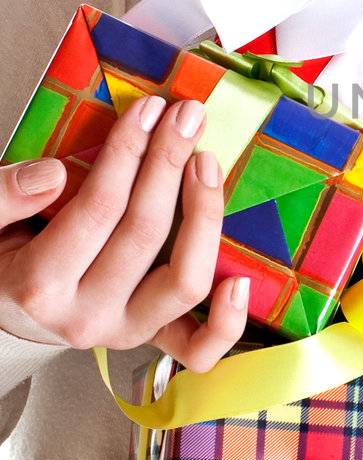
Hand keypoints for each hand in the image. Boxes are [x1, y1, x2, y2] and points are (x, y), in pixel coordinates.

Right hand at [0, 92, 248, 369]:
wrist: (9, 307)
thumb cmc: (4, 255)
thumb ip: (2, 196)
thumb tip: (54, 174)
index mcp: (39, 284)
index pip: (98, 209)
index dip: (128, 153)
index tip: (148, 110)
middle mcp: (85, 317)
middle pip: (145, 233)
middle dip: (169, 164)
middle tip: (186, 116)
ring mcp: (123, 333)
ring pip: (183, 281)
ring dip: (205, 214)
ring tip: (206, 161)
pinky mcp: (151, 341)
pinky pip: (199, 349)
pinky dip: (228, 320)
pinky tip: (242, 279)